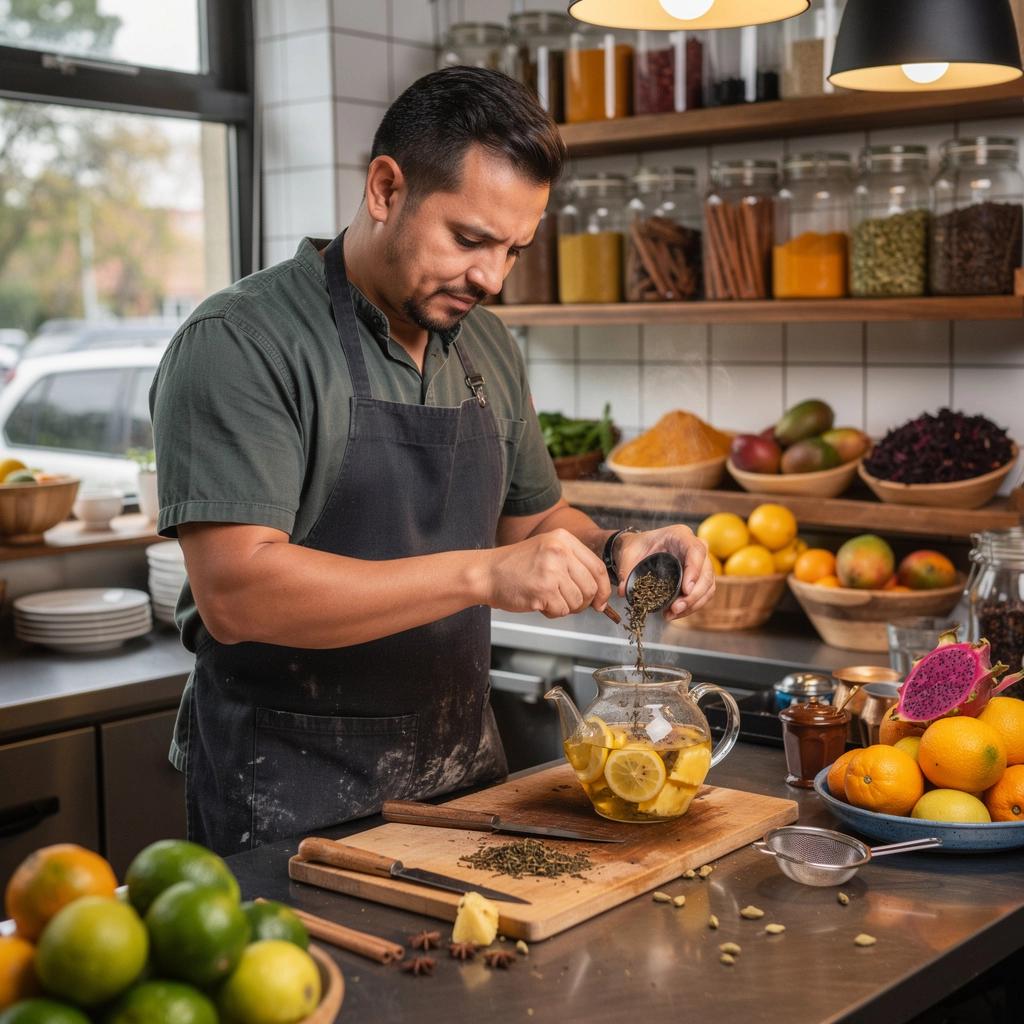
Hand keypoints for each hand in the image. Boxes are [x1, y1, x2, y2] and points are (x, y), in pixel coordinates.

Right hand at [484, 529, 611, 618]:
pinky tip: (539, 603)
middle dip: (584, 602)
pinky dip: (552, 613)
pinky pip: (562, 610)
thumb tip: (600, 592)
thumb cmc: (515, 566)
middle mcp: (559, 551)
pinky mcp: (543, 590)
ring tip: (548, 599)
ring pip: (578, 601)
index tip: (601, 601)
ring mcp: (551, 570)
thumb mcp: (547, 551)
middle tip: (569, 603)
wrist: (486, 573)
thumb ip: (573, 565)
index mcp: (563, 539)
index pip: (598, 567)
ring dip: (565, 607)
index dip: (603, 588)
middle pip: (591, 587)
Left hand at [615, 525, 714, 619]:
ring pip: (708, 585)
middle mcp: (695, 548)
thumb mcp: (629, 554)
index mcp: (680, 536)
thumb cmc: (637, 547)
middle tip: (676, 608)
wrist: (638, 550)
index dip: (694, 570)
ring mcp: (700, 563)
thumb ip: (627, 570)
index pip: (696, 550)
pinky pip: (703, 594)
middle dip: (693, 594)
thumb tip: (623, 591)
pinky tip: (676, 613)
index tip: (686, 590)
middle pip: (706, 572)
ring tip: (673, 614)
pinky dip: (692, 606)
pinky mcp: (699, 578)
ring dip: (693, 603)